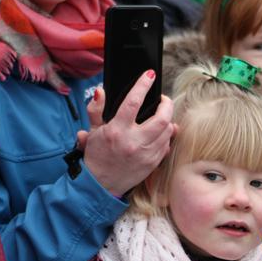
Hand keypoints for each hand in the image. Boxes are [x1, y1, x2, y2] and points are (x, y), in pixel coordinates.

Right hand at [78, 71, 174, 196]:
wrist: (100, 185)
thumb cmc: (97, 155)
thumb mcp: (93, 130)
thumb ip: (96, 109)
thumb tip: (100, 91)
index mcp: (117, 131)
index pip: (133, 102)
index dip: (142, 86)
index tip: (149, 75)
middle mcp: (133, 142)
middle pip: (161, 119)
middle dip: (166, 104)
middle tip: (162, 99)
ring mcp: (146, 154)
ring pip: (168, 131)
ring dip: (167, 120)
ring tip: (161, 115)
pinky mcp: (153, 164)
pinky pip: (166, 145)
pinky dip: (166, 135)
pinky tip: (160, 132)